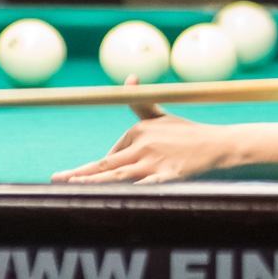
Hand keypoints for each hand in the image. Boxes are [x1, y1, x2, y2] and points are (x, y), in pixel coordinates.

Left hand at [51, 78, 277, 183]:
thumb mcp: (162, 114)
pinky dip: (131, 194)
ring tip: (74, 188)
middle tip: (58, 179)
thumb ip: (141, 100)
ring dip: (95, 183)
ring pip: (118, 177)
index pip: (112, 155)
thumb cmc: (188, 132)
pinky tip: (115, 201)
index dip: (99, 171)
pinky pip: (145, 188)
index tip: (77, 181)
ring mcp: (155, 163)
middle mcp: (143, 146)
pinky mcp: (168, 177)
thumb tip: (129, 78)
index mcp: (138, 131)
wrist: (219, 144)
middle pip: (106, 165)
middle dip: (81, 174)